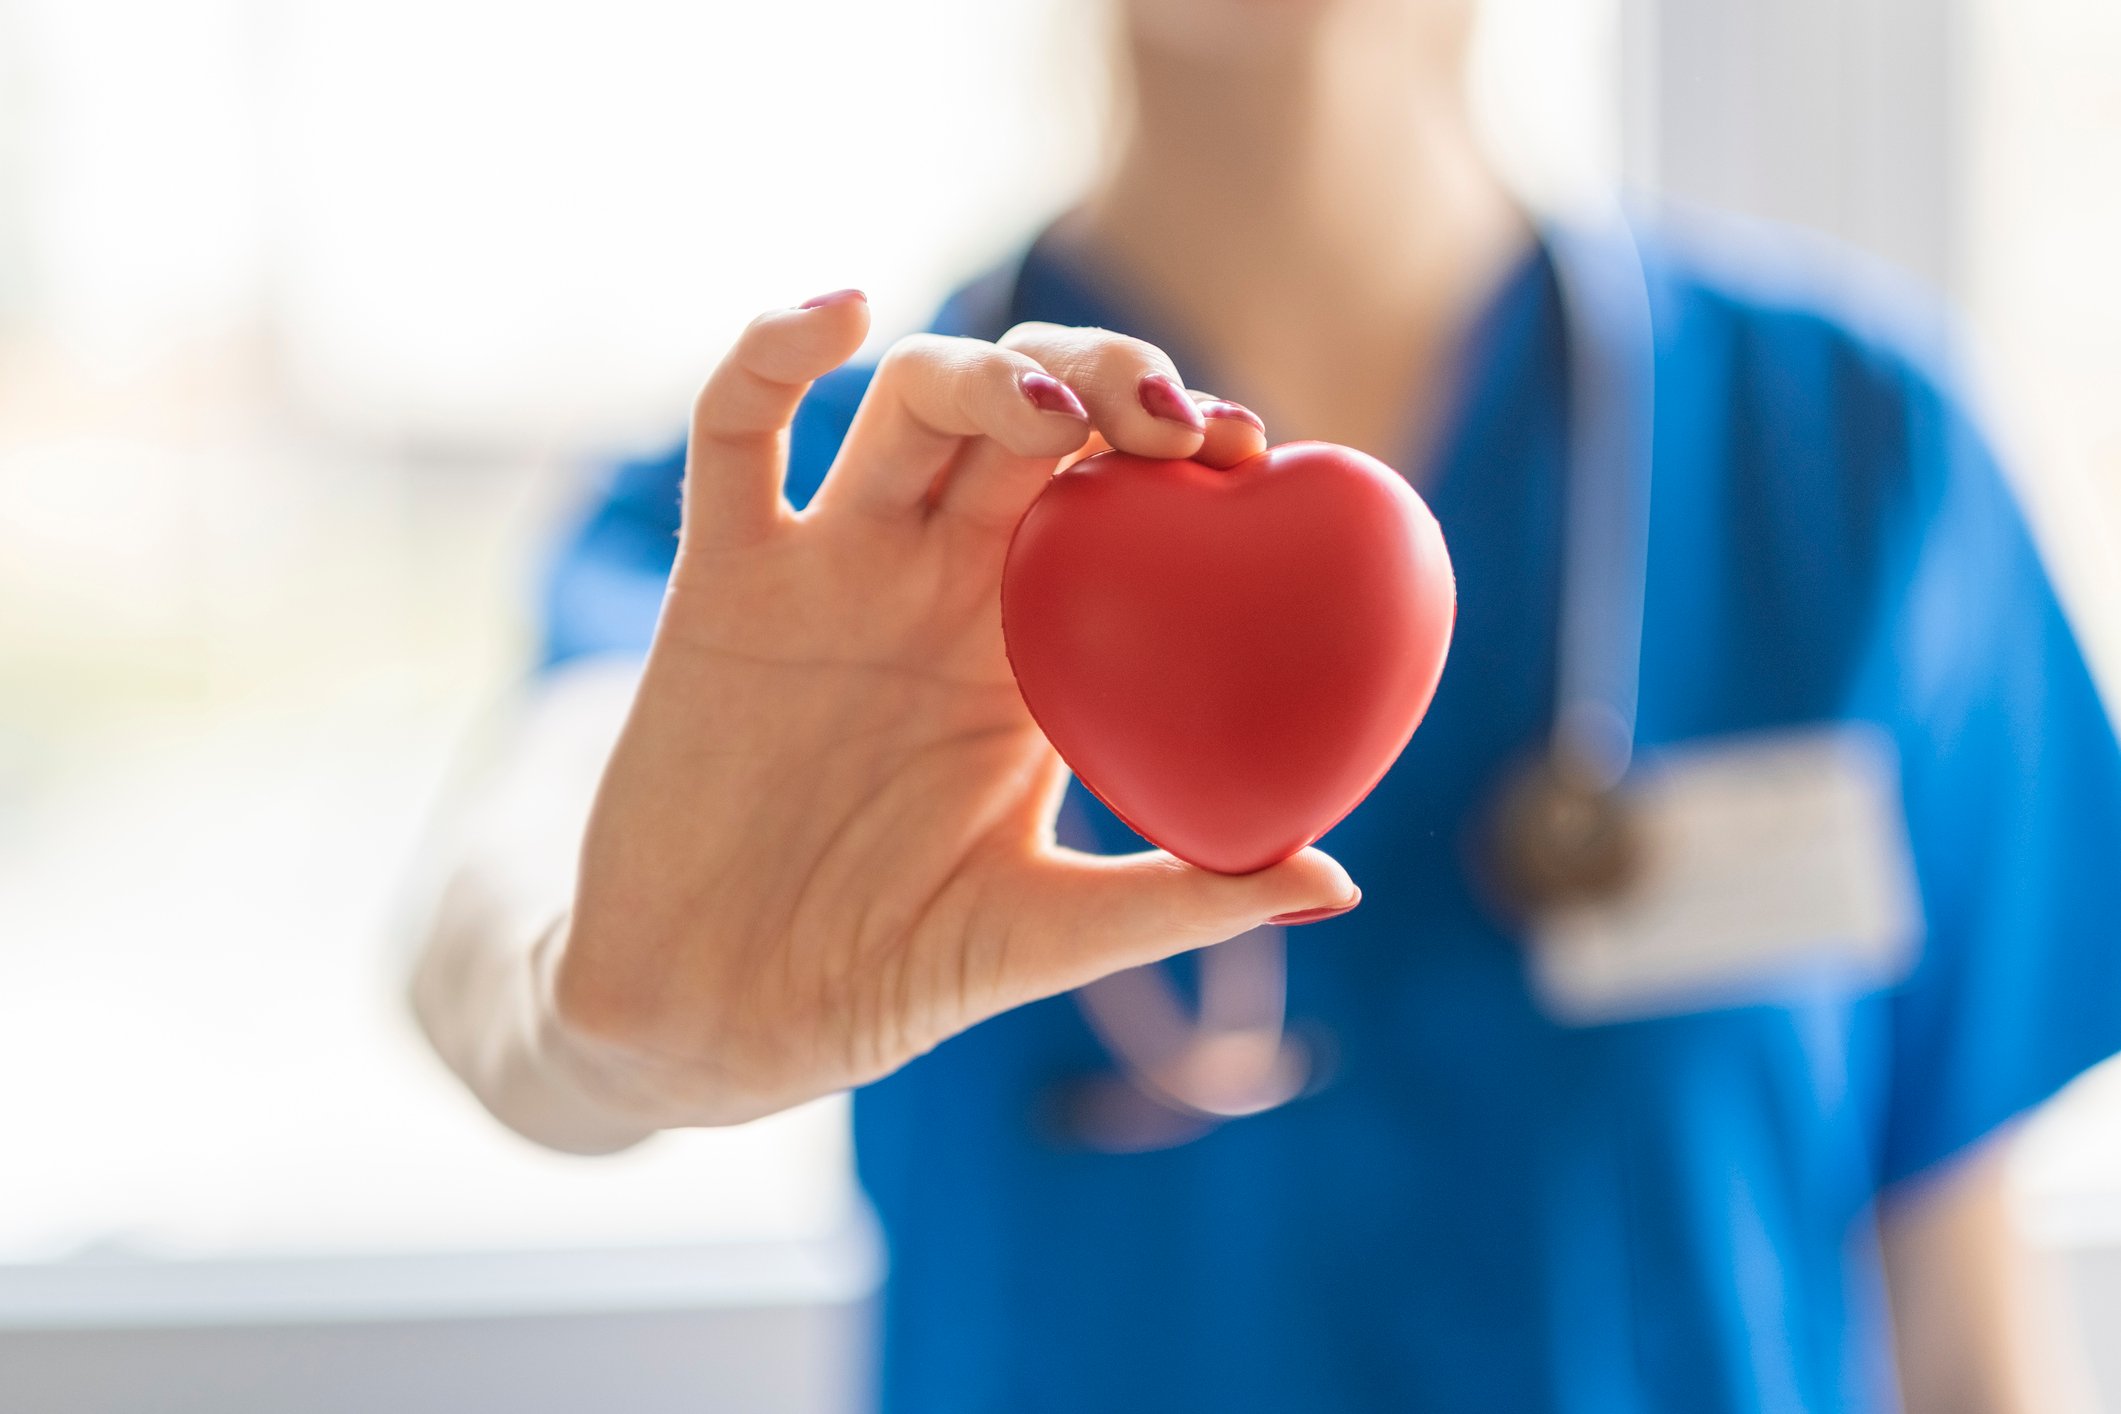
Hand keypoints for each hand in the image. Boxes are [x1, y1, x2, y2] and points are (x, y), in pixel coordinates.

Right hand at [551, 290, 1357, 1127]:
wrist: (723, 1019)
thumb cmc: (889, 971)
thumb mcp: (1048, 933)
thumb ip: (1180, 896)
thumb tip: (1336, 882)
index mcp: (1034, 642)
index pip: (1122, 494)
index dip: (1184, 444)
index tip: (1249, 449)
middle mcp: (941, 581)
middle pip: (1030, 417)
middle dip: (1104, 379)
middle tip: (1170, 421)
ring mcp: (833, 568)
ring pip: (910, 402)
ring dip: (986, 370)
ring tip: (1051, 411)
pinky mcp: (722, 578)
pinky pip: (734, 434)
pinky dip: (773, 352)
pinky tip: (839, 314)